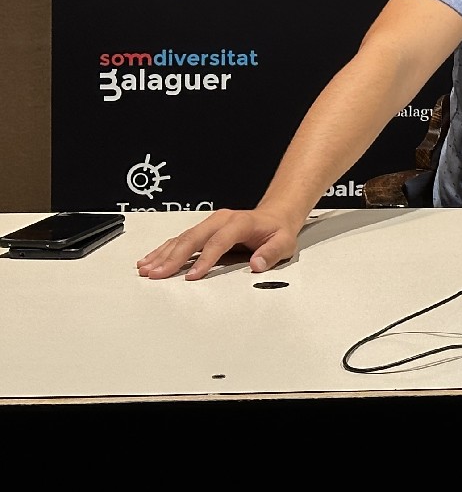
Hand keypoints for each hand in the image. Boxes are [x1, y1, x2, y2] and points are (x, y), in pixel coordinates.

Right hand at [136, 208, 297, 280]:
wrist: (275, 216)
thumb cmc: (277, 231)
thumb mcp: (284, 243)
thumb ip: (271, 253)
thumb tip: (257, 264)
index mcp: (240, 223)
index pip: (218, 241)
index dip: (205, 259)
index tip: (192, 276)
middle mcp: (221, 220)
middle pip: (193, 238)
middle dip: (173, 257)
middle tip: (157, 274)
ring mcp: (210, 223)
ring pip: (182, 238)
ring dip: (163, 254)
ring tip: (147, 269)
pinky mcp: (204, 229)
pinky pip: (180, 238)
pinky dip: (164, 250)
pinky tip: (151, 259)